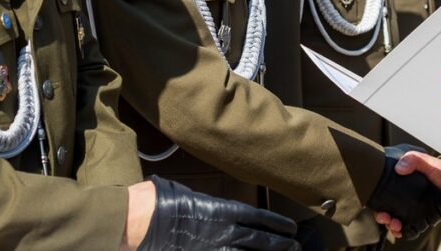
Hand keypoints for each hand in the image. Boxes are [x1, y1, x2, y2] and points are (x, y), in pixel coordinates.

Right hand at [123, 175, 299, 249]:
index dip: (276, 224)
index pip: (258, 218)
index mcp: (222, 210)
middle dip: (280, 245)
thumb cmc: (163, 203)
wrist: (143, 221)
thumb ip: (209, 206)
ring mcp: (215, 248)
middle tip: (297, 248)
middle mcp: (224, 232)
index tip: (290, 228)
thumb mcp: (191, 196)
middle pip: (260, 241)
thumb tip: (217, 211)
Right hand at [374, 151, 440, 237]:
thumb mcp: (431, 163)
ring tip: (395, 225)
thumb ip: (417, 160)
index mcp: (403, 177)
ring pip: (394, 215)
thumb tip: (400, 167)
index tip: (376, 203)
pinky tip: (400, 230)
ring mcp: (410, 204)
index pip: (383, 185)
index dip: (376, 195)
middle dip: (382, 213)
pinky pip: (405, 224)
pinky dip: (400, 229)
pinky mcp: (417, 215)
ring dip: (390, 222)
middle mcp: (404, 191)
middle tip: (385, 218)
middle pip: (385, 204)